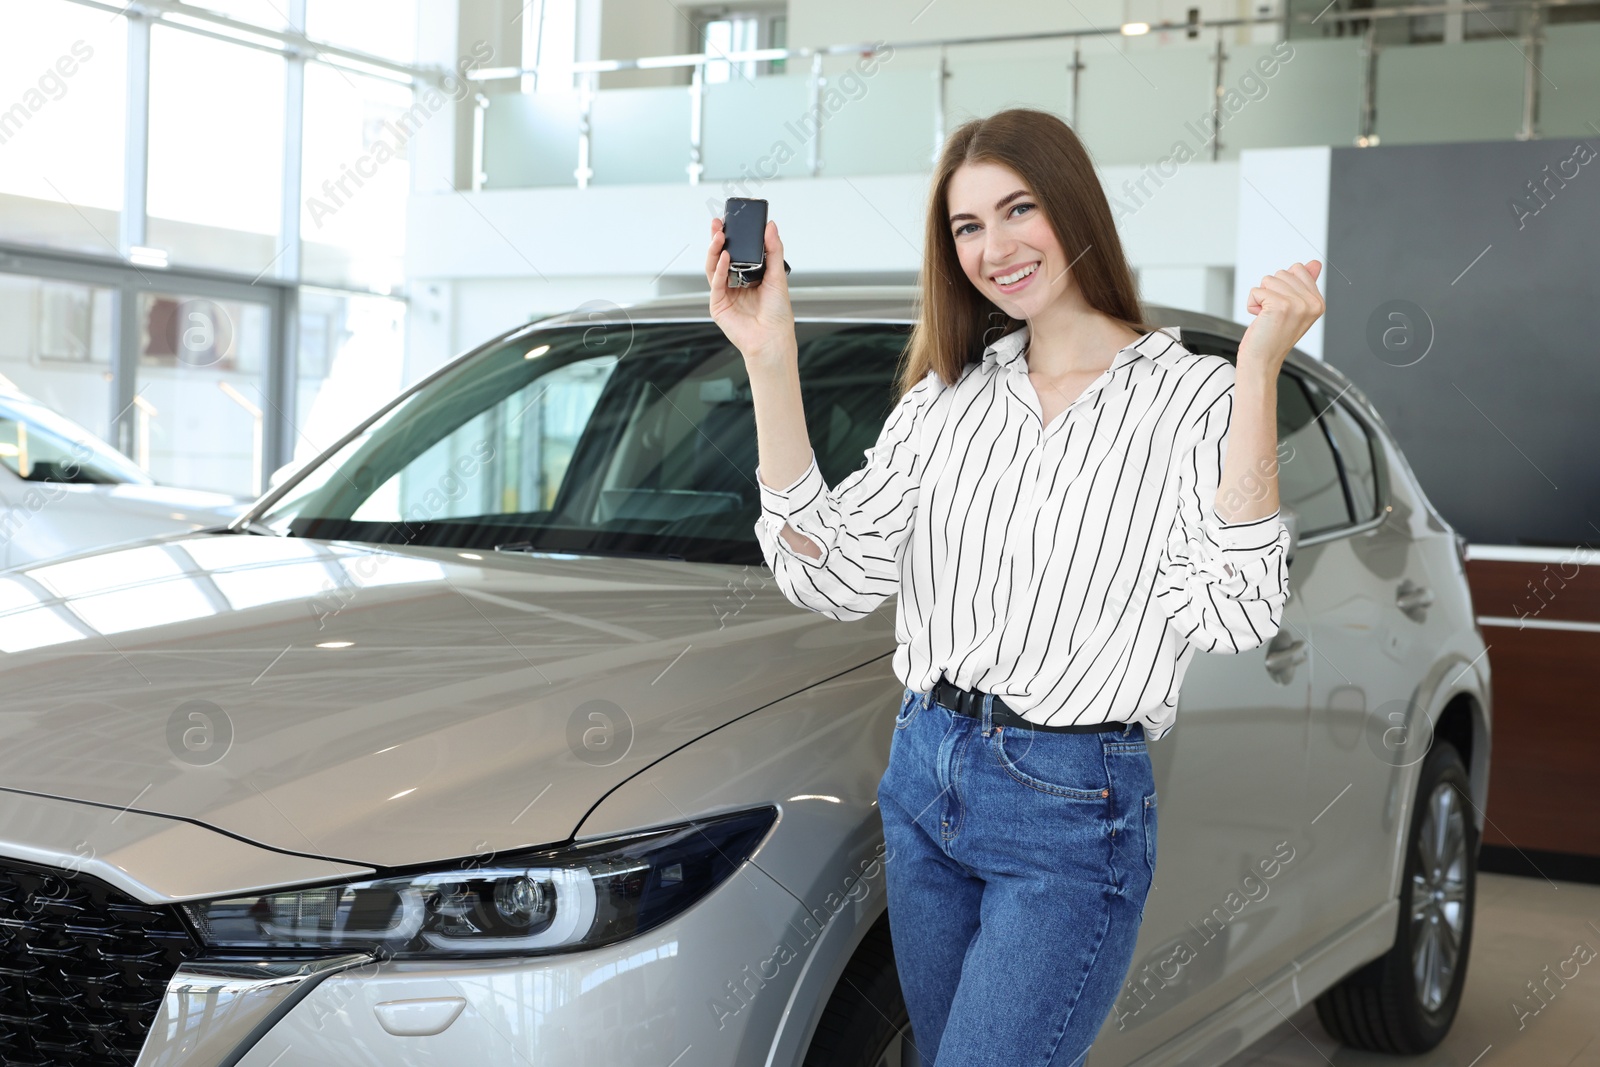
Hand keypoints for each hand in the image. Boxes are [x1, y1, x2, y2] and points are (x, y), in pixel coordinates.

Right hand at [706, 216, 795, 365]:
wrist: (773, 339)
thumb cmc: (778, 314)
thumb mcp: (778, 276)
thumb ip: (773, 250)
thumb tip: (771, 226)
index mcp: (749, 276)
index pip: (737, 251)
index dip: (732, 236)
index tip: (731, 220)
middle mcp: (735, 283)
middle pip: (721, 256)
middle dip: (718, 239)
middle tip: (718, 223)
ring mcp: (725, 294)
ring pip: (714, 267)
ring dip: (715, 250)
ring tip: (719, 236)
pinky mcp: (718, 304)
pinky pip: (716, 283)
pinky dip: (719, 268)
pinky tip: (724, 257)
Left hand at [1238, 260, 1324, 377]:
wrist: (1262, 361)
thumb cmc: (1273, 337)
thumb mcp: (1293, 308)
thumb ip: (1304, 285)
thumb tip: (1314, 263)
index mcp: (1318, 302)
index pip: (1299, 269)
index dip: (1283, 286)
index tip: (1283, 307)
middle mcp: (1311, 303)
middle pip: (1283, 272)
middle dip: (1271, 290)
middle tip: (1274, 314)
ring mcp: (1297, 304)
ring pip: (1268, 279)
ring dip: (1261, 297)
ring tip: (1267, 317)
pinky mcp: (1280, 305)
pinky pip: (1256, 291)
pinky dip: (1252, 304)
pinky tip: (1259, 319)